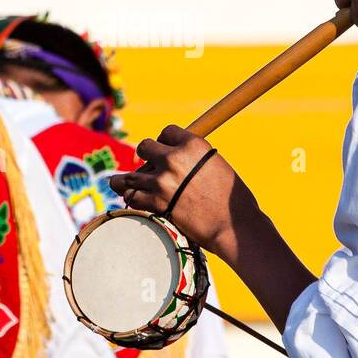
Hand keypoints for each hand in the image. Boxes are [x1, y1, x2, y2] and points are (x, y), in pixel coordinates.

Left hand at [110, 126, 260, 259]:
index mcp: (193, 144)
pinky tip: (134, 199)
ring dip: (128, 181)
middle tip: (150, 169)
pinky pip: (131, 196)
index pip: (167, 132)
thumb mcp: (216, 165)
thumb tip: (183, 158)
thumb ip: (194, 158)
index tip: (165, 151)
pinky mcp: (156, 202)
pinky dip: (131, 199)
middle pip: (144, 147)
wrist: (234, 225)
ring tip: (123, 183)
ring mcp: (162, 181)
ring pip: (130, 175)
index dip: (165, 142)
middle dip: (146, 157)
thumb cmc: (232, 199)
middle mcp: (174, 158)